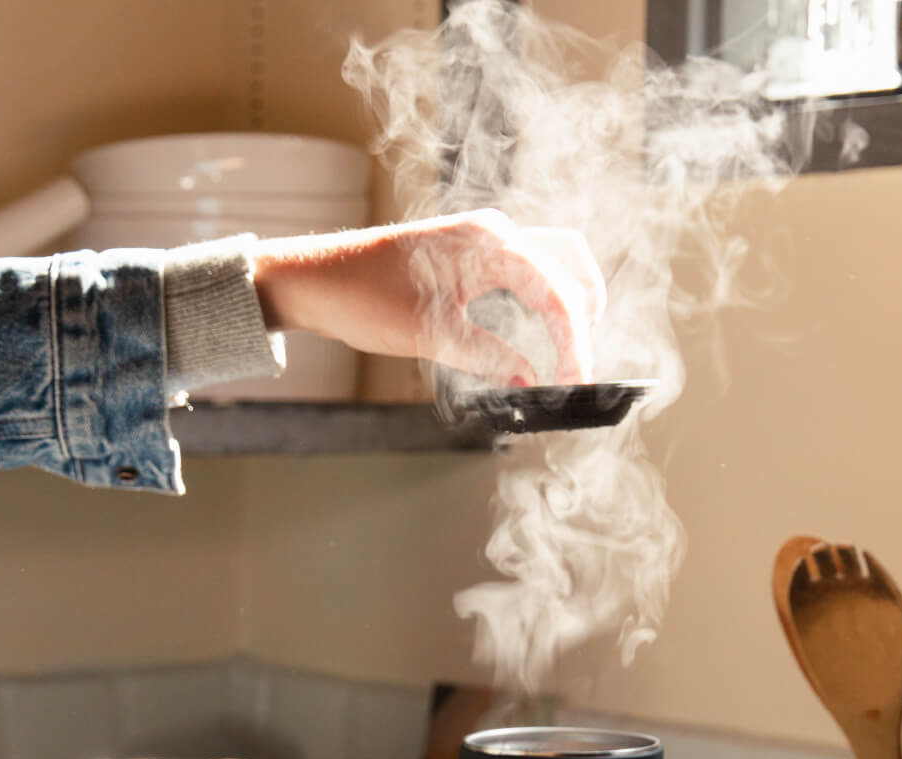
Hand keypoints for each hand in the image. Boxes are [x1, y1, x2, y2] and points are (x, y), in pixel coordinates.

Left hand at [252, 209, 603, 385]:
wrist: (317, 279)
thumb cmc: (365, 299)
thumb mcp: (431, 336)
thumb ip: (487, 356)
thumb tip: (531, 379)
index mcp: (490, 244)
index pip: (557, 292)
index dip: (574, 343)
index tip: (575, 383)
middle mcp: (492, 232)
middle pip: (568, 263)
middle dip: (584, 313)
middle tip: (580, 364)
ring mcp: (480, 238)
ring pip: (548, 262)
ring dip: (565, 302)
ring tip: (567, 350)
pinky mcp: (466, 253)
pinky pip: (521, 269)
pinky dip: (539, 297)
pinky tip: (536, 330)